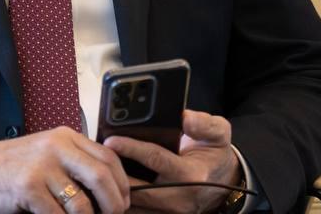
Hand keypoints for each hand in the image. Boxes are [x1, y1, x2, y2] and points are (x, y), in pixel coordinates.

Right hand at [0, 126, 129, 213]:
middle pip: (101, 177)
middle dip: (114, 203)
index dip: (122, 182)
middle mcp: (57, 148)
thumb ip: (76, 161)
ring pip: (81, 202)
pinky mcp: (29, 188)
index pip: (108, 157)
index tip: (125, 199)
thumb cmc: (15, 166)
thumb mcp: (49, 153)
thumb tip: (109, 186)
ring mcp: (42, 167)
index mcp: (66, 137)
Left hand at [105, 110, 241, 213]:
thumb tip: (185, 117)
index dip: (131, 148)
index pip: (155, 159)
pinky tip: (107, 186)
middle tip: (96, 158)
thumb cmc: (215, 154)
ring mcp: (170, 212)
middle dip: (114, 174)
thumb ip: (203, 123)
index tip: (110, 140)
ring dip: (114, 189)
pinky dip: (119, 200)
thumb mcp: (219, 132)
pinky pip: (136, 213)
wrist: (224, 182)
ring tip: (98, 171)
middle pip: (137, 188)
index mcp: (192, 175)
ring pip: (133, 205)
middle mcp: (180, 198)